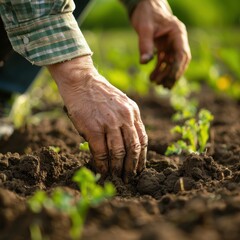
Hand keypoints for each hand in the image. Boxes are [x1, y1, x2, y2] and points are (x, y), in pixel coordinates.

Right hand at [47, 56, 147, 182]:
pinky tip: (103, 171)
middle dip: (131, 167)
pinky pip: (101, 152)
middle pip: (133, 148)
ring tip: (117, 178)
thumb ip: (126, 122)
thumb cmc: (99, 95)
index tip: (139, 168)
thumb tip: (126, 146)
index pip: (142, 139)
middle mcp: (125, 117)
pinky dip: (103, 165)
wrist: (81, 81)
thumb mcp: (120, 103)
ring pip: (118, 153)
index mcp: (133, 112)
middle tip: (129, 178)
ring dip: (117, 169)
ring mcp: (110, 123)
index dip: (141, 157)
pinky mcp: (94, 128)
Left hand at [131, 0, 190, 88]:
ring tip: (155, 83)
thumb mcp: (144, 28)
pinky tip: (152, 78)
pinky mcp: (163, 47)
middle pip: (179, 61)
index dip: (178, 68)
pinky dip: (159, 70)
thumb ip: (145, 44)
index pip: (182, 54)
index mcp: (177, 33)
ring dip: (165, 75)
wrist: (143, 5)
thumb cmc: (146, 13)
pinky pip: (164, 61)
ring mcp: (171, 44)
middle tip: (164, 86)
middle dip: (172, 75)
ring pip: (171, 63)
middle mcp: (177, 40)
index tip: (171, 79)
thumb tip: (144, 63)